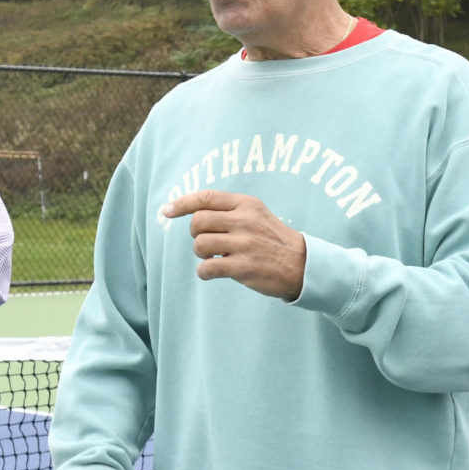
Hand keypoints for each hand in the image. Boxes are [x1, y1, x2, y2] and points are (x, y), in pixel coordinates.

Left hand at [163, 189, 306, 299]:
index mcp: (246, 204)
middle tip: (207, 242)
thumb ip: (229, 209)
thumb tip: (193, 212)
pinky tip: (212, 272)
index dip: (181, 203)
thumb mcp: (256, 213)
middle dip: (195, 233)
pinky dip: (204, 272)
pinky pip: (207, 268)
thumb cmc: (272, 239)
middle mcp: (244, 220)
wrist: (302, 264)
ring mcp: (244, 244)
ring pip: (200, 244)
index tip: (166, 210)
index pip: (206, 197)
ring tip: (213, 257)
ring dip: (200, 253)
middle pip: (198, 221)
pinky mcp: (243, 267)